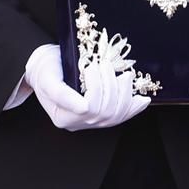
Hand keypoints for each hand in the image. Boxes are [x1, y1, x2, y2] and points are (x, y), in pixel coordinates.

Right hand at [25, 43, 149, 130]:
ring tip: (124, 74)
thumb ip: (62, 94)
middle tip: (106, 64)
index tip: (92, 67)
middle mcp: (78, 123)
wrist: (45, 68)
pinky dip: (133, 108)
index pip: (88, 108)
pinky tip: (143, 100)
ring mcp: (90, 122)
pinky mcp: (101, 115)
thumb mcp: (47, 77)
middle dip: (110, 85)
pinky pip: (120, 117)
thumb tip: (84, 108)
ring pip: (116, 116)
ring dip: (124, 93)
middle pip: (105, 112)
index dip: (96, 88)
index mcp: (63, 117)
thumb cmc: (45, 69)